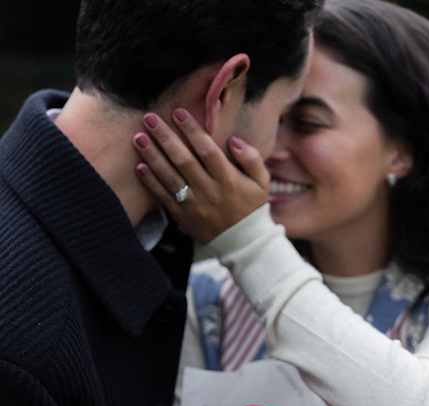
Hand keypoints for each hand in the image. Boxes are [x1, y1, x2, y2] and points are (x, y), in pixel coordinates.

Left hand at [133, 110, 269, 242]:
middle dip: (165, 137)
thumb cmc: (252, 206)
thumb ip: (251, 157)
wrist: (243, 243)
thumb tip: (233, 140)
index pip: (207, 150)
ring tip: (138, 137)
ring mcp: (194, 205)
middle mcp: (209, 190)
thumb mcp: (262, 181)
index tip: (178, 112)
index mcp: (228, 179)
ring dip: (152, 156)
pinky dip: (151, 183)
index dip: (191, 130)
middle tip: (149, 118)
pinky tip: (139, 166)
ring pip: (170, 177)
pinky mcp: (183, 216)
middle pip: (183, 160)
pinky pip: (164, 198)